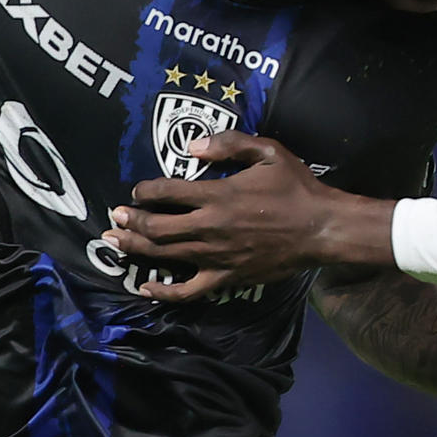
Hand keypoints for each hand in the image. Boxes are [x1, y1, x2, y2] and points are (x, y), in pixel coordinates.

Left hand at [104, 131, 393, 301]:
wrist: (322, 229)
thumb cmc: (296, 187)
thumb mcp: (268, 151)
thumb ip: (230, 144)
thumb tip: (192, 147)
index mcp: (218, 195)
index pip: (168, 192)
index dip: (145, 190)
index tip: (137, 190)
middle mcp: (210, 227)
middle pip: (158, 228)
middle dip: (131, 222)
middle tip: (115, 217)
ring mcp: (216, 257)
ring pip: (165, 256)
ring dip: (136, 249)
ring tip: (114, 243)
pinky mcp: (226, 278)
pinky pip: (188, 290)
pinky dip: (163, 291)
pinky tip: (145, 288)